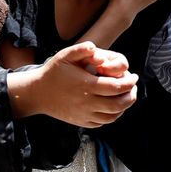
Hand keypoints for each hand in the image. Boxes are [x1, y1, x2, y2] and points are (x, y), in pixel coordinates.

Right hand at [9, 41, 137, 127]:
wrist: (37, 93)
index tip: (134, 76)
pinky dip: (112, 116)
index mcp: (86, 85)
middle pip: (118, 104)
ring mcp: (84, 114)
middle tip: (134, 87)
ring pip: (113, 116)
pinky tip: (114, 106)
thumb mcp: (64, 55)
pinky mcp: (81, 122)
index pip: (116, 87)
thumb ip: (81, 49)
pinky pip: (102, 122)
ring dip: (124, 107)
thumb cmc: (53, 72)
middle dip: (131, 96)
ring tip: (127, 97)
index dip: (129, 82)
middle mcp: (87, 102)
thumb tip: (96, 49)